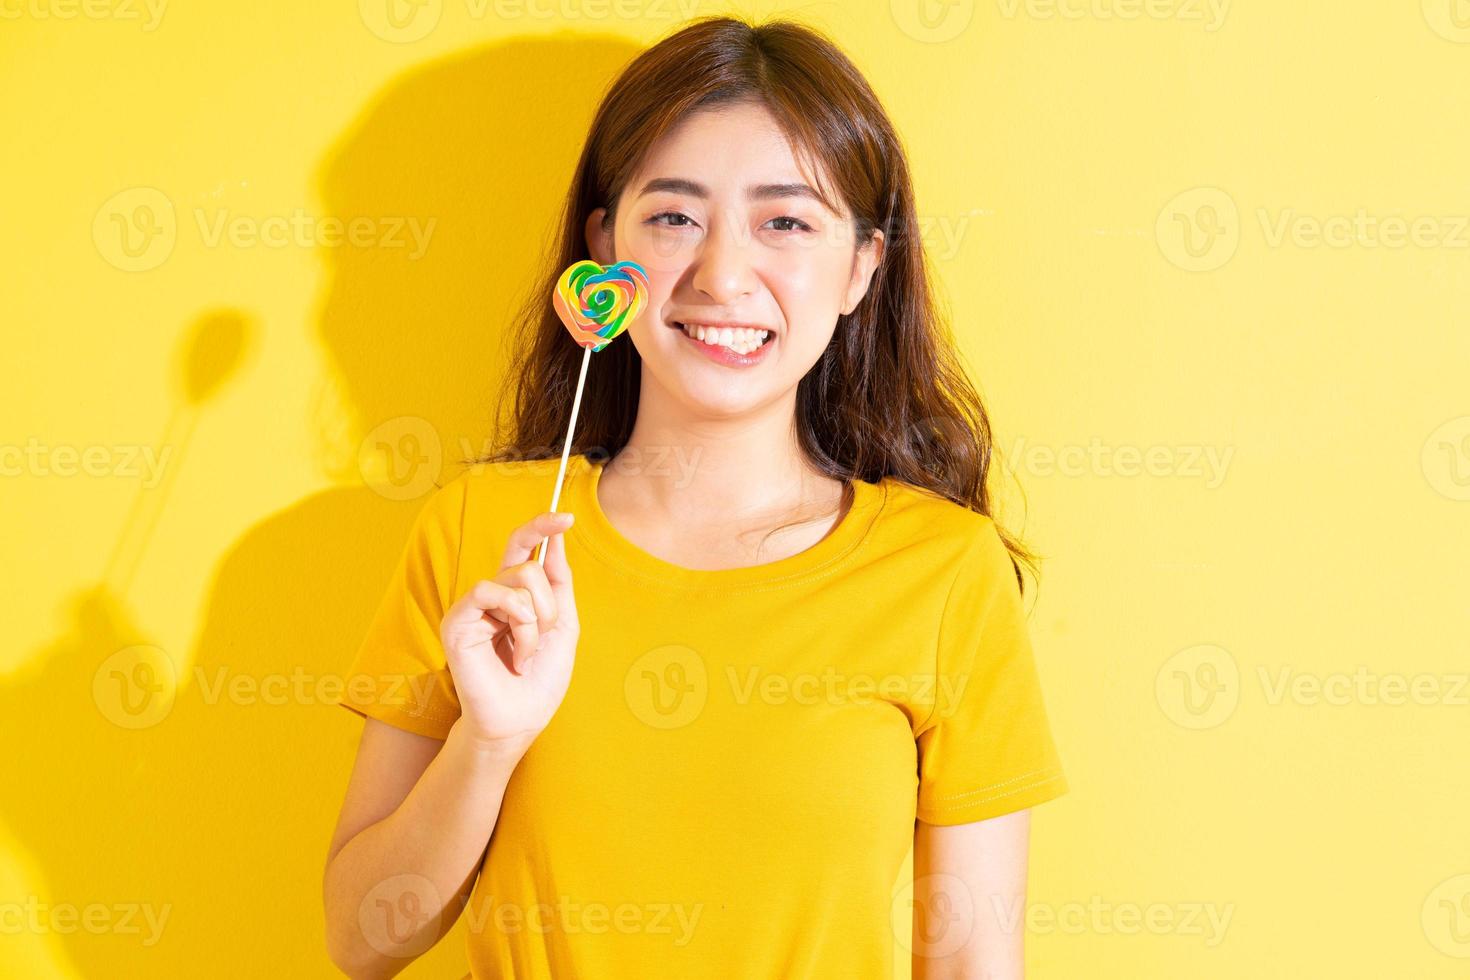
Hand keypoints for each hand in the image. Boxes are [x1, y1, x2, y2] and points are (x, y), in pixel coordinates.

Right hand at [438, 512, 578, 748]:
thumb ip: (559, 581)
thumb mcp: (562, 624)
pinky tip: (516, 653)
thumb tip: (556, 536)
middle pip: (529, 565)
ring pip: (518, 577)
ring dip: (536, 621)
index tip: (567, 516)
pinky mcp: (457, 620)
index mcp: (514, 594)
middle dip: (549, 603)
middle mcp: (491, 595)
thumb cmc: (540, 679)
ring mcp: (472, 606)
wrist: (521, 720)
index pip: (522, 547)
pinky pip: (488, 590)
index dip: (541, 526)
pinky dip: (516, 621)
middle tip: (543, 637)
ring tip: (527, 653)